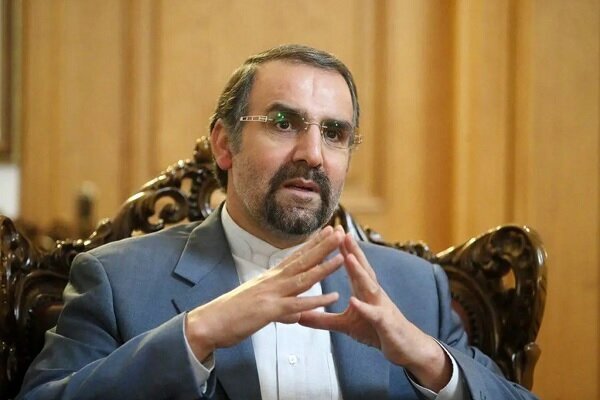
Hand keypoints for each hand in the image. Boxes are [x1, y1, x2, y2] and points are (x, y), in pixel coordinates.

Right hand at [185, 225, 344, 361]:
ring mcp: (272, 294)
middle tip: (339, 231)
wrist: (208, 323)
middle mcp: (273, 281)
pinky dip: (316, 301)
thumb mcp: (258, 309)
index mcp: (270, 278)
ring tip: (342, 256)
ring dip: (324, 267)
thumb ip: (279, 310)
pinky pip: (297, 305)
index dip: (312, 244)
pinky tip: (332, 297)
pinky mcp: (269, 311)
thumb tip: (293, 316)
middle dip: (322, 246)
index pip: (295, 257)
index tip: (326, 232)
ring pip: (303, 278)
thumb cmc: (230, 315)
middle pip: (302, 261)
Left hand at [298, 232, 451, 391]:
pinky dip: (365, 308)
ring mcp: (380, 306)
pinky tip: (355, 301)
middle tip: (342, 233)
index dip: (343, 250)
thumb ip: (324, 320)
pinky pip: (374, 314)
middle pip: (362, 269)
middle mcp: (373, 294)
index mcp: (364, 291)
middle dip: (352, 251)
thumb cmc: (377, 331)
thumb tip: (300, 316)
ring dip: (359, 272)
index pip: (353, 267)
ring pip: (369, 286)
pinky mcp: (385, 323)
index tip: (332, 233)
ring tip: (348, 257)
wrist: (406, 347)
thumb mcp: (346, 326)